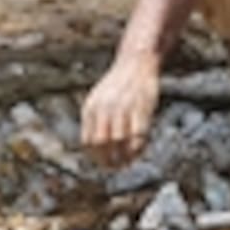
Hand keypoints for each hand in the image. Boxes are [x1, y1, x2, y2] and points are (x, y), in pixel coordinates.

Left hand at [81, 50, 159, 166]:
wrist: (135, 62)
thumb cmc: (117, 84)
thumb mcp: (98, 99)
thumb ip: (94, 119)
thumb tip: (92, 146)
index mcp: (91, 108)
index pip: (88, 141)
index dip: (95, 157)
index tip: (102, 164)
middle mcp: (105, 108)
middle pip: (102, 144)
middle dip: (108, 160)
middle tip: (114, 168)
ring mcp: (123, 108)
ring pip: (120, 142)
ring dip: (124, 157)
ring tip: (127, 162)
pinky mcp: (141, 108)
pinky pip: (138, 135)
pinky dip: (137, 148)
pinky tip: (138, 151)